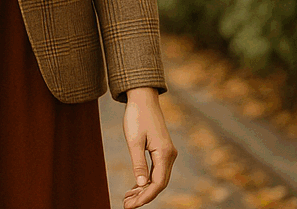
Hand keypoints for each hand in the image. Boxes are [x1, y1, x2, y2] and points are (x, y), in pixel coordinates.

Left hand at [122, 87, 176, 208]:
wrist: (143, 98)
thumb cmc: (136, 116)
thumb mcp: (133, 140)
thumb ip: (138, 163)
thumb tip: (142, 183)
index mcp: (164, 152)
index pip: (158, 183)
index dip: (145, 196)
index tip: (132, 206)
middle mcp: (169, 154)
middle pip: (159, 183)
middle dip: (144, 196)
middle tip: (126, 205)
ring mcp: (167, 153)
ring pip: (158, 178)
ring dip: (144, 190)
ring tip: (128, 199)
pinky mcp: (162, 150)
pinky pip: (156, 171)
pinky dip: (146, 180)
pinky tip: (135, 187)